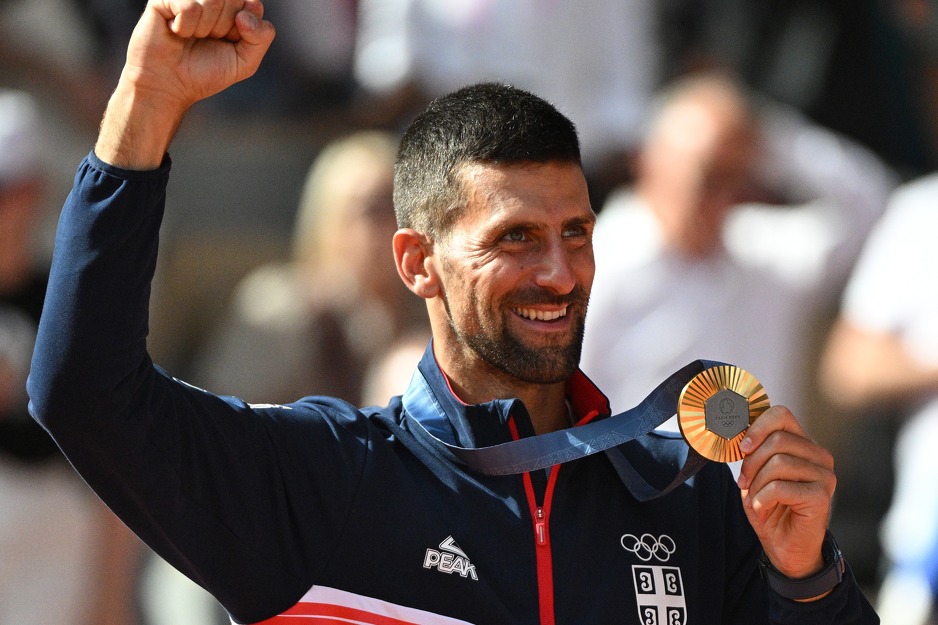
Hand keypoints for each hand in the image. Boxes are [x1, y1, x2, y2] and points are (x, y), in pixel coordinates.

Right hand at [96, 0, 274, 167]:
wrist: (168, 85)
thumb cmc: (204, 74)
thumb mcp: (244, 62)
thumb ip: (261, 37)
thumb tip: (245, 14)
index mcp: (233, 10)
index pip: (253, 5)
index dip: (245, 28)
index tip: (231, 41)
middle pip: (234, 0)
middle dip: (224, 28)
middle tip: (207, 40)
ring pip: (213, 0)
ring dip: (205, 28)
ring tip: (192, 37)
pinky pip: (190, 6)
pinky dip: (185, 26)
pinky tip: (175, 32)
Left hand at [736, 405, 835, 577]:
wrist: (784, 546)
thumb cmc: (768, 506)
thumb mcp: (754, 473)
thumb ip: (751, 450)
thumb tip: (734, 426)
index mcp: (803, 443)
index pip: (781, 414)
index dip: (756, 427)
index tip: (741, 447)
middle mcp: (819, 455)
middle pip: (777, 439)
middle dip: (751, 462)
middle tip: (744, 483)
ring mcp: (824, 475)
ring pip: (778, 463)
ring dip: (756, 484)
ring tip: (757, 499)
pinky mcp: (822, 495)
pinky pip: (780, 487)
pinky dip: (762, 499)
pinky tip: (765, 509)